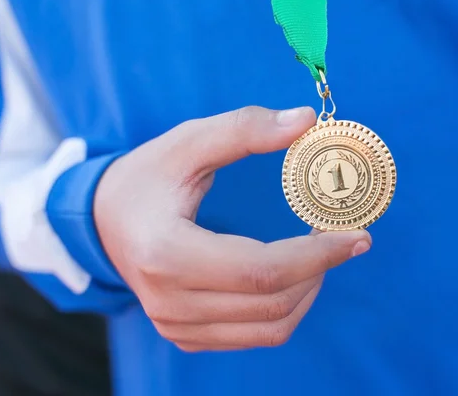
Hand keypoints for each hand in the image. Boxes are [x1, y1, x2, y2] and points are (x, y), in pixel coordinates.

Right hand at [94, 106, 371, 351]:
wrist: (101, 221)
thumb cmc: (145, 178)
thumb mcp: (186, 142)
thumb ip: (244, 128)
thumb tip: (306, 120)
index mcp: (166, 253)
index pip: (259, 271)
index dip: (317, 255)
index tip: (356, 236)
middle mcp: (168, 301)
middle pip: (270, 303)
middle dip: (320, 271)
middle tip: (344, 239)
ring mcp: (175, 325)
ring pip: (268, 329)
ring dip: (307, 293)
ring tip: (320, 256)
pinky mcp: (183, 335)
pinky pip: (252, 336)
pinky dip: (283, 310)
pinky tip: (291, 277)